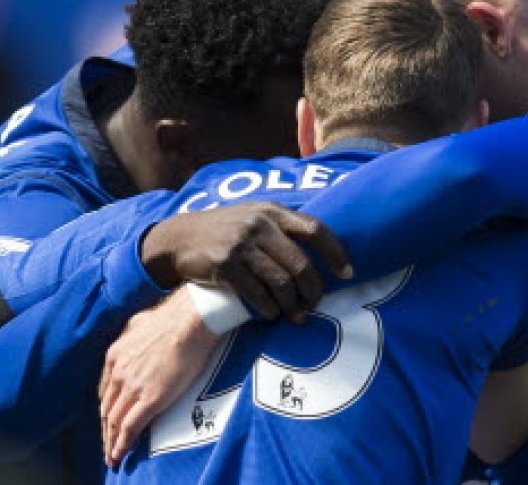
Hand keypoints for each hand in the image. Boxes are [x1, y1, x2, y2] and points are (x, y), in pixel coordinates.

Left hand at [99, 288, 217, 466]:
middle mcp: (119, 372)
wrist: (190, 319)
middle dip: (105, 428)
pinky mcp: (150, 398)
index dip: (107, 407)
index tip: (109, 418)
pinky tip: (120, 454)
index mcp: (115, 355)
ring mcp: (132, 386)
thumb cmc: (174, 316)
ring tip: (112, 455)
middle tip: (107, 443)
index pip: (106, 390)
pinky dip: (122, 444)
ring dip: (111, 441)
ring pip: (114, 421)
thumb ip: (133, 336)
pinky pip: (130, 427)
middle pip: (106, 408)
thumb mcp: (140, 323)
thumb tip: (137, 337)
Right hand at [141, 202, 352, 320]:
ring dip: (292, 306)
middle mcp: (260, 225)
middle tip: (315, 305)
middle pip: (301, 264)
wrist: (180, 237)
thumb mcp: (255, 216)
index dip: (336, 253)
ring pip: (281, 283)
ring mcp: (242, 245)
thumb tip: (323, 254)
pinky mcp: (225, 266)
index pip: (315, 230)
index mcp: (273, 211)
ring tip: (296, 315)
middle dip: (313, 290)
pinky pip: (257, 295)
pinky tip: (272, 314)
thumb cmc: (227, 229)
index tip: (347, 273)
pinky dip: (269, 309)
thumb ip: (284, 228)